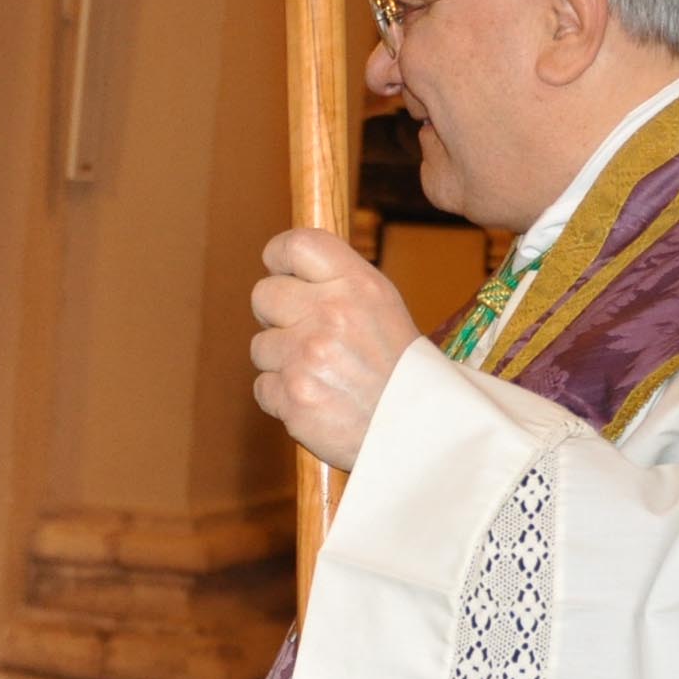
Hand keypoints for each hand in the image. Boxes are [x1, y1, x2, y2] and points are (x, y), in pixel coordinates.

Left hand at [250, 228, 419, 473]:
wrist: (418, 433)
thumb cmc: (401, 370)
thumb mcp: (383, 308)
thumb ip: (338, 284)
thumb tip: (288, 270)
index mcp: (357, 285)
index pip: (298, 245)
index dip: (279, 256)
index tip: (279, 269)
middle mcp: (330, 314)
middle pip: (263, 294)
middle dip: (275, 315)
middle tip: (302, 333)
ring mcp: (308, 356)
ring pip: (260, 345)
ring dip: (281, 361)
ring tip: (321, 375)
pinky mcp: (292, 397)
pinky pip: (263, 387)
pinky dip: (283, 397)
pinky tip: (316, 400)